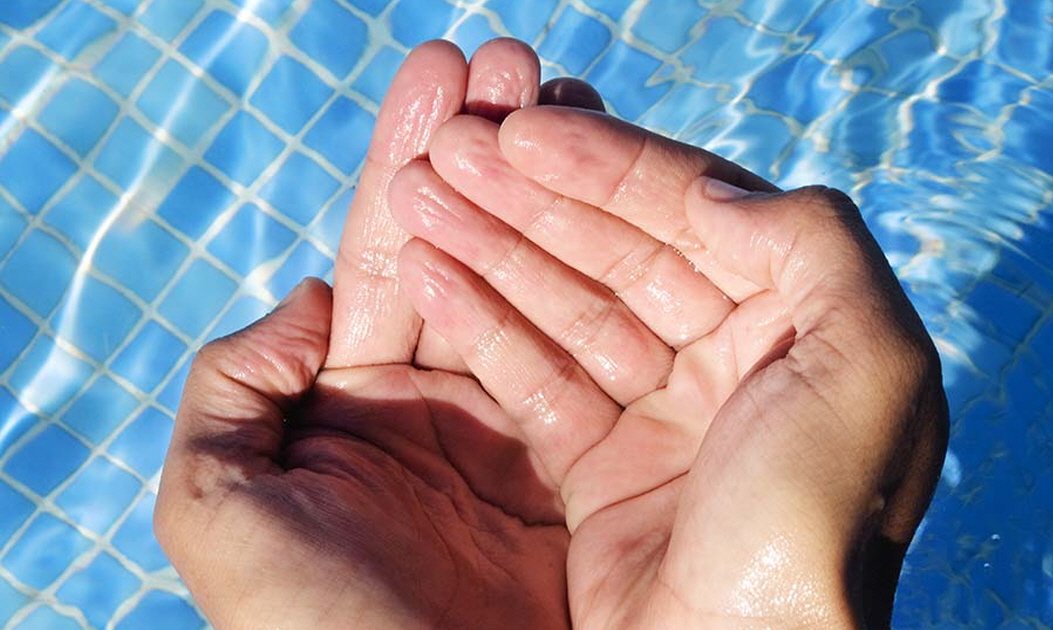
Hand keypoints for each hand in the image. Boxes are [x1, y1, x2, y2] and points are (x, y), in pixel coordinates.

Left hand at [155, 40, 594, 627]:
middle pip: (468, 250)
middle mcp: (440, 405)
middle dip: (489, 150)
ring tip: (566, 95)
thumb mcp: (217, 508)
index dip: (409, 164)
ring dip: (551, 191)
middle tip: (517, 57)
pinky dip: (602, 279)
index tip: (442, 74)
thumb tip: (311, 301)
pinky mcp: (585, 469)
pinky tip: (619, 202)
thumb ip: (230, 390)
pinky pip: (594, 358)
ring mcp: (519, 432)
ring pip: (537, 286)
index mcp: (352, 402)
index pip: (383, 257)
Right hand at [391, 106, 947, 627]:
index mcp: (805, 332)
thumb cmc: (813, 529)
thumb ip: (817, 244)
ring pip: (567, 310)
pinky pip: (535, 382)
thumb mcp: (871, 365)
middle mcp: (738, 368)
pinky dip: (483, 328)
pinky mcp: (604, 477)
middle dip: (532, 198)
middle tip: (447, 154)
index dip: (608, 165)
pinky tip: (429, 274)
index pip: (696, 217)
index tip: (522, 132)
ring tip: (416, 196)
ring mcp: (666, 422)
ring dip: (492, 249)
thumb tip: (714, 190)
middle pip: (619, 254)